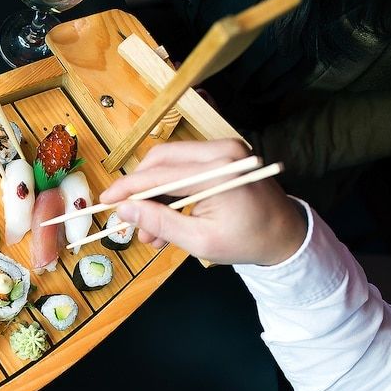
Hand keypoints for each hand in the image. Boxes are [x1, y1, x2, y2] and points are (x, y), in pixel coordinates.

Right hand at [99, 139, 307, 265]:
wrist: (286, 235)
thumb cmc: (247, 241)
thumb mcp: (200, 240)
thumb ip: (160, 223)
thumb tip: (124, 211)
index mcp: (219, 170)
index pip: (159, 174)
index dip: (127, 188)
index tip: (104, 202)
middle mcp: (221, 150)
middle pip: (161, 160)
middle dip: (139, 189)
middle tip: (127, 218)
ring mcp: (224, 149)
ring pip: (170, 163)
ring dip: (153, 193)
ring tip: (149, 230)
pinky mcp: (223, 154)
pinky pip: (184, 166)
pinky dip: (169, 189)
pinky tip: (164, 217)